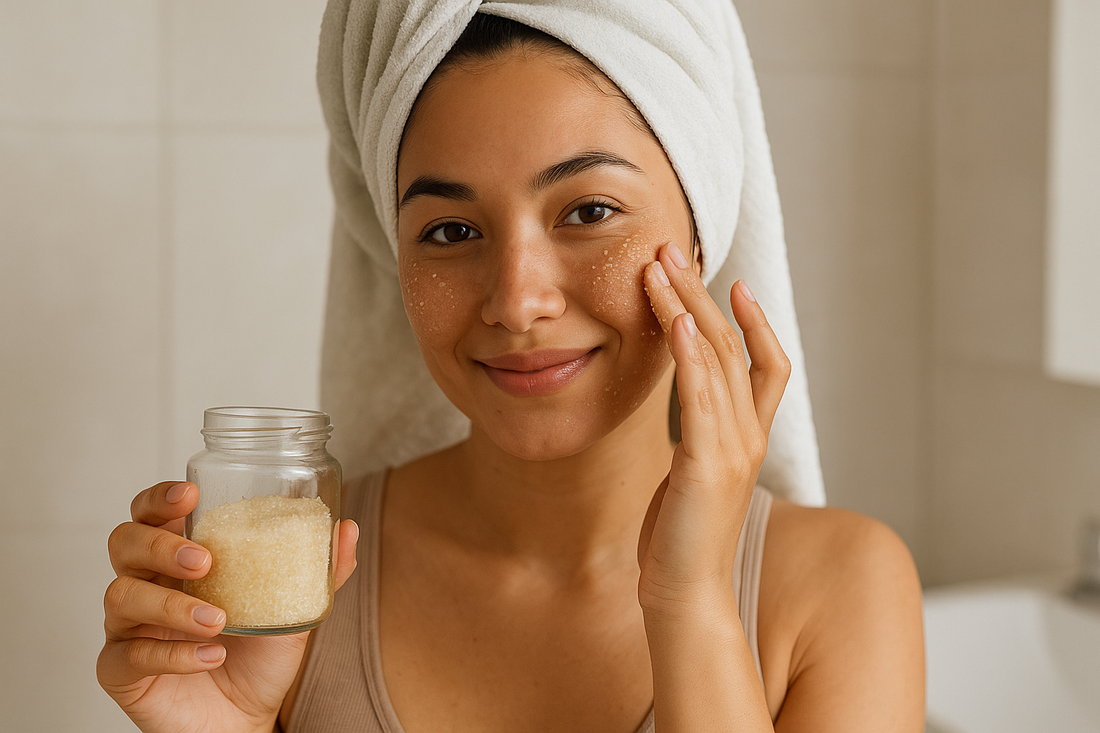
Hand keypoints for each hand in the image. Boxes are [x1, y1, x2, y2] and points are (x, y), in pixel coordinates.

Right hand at [97, 481, 358, 732]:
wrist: (247, 718)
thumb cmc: (259, 656)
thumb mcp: (294, 609)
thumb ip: (316, 570)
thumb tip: (346, 528)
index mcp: (178, 559)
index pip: (151, 513)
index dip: (159, 498)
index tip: (189, 495)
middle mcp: (147, 584)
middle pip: (124, 542)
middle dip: (161, 545)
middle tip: (205, 561)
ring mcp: (128, 626)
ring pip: (121, 596)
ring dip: (171, 605)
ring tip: (217, 619)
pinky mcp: (120, 670)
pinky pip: (127, 654)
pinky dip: (173, 654)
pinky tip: (211, 655)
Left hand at [637, 242, 789, 614]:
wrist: (684, 594)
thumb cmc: (682, 538)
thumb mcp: (694, 475)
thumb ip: (699, 437)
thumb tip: (683, 408)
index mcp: (748, 438)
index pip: (768, 365)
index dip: (756, 321)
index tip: (732, 282)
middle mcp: (749, 436)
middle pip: (737, 346)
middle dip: (705, 294)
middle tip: (674, 250)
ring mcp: (733, 450)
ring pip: (719, 361)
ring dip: (689, 309)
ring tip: (661, 268)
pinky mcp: (706, 467)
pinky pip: (702, 398)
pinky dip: (692, 356)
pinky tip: (677, 325)